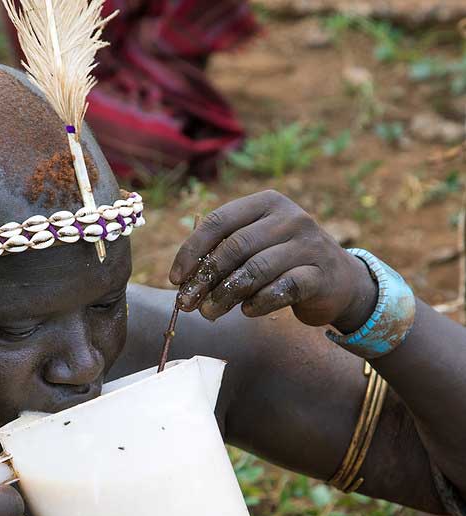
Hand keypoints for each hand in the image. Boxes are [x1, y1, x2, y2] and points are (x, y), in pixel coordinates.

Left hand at [170, 190, 377, 332]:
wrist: (339, 281)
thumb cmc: (282, 262)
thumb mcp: (254, 247)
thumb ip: (222, 254)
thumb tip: (183, 281)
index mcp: (266, 203)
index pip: (219, 221)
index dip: (191, 251)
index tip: (175, 279)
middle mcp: (290, 217)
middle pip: (234, 247)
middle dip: (204, 278)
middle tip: (187, 303)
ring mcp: (309, 244)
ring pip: (255, 270)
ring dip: (225, 295)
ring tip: (209, 313)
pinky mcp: (321, 274)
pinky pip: (281, 289)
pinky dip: (258, 303)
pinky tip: (247, 311)